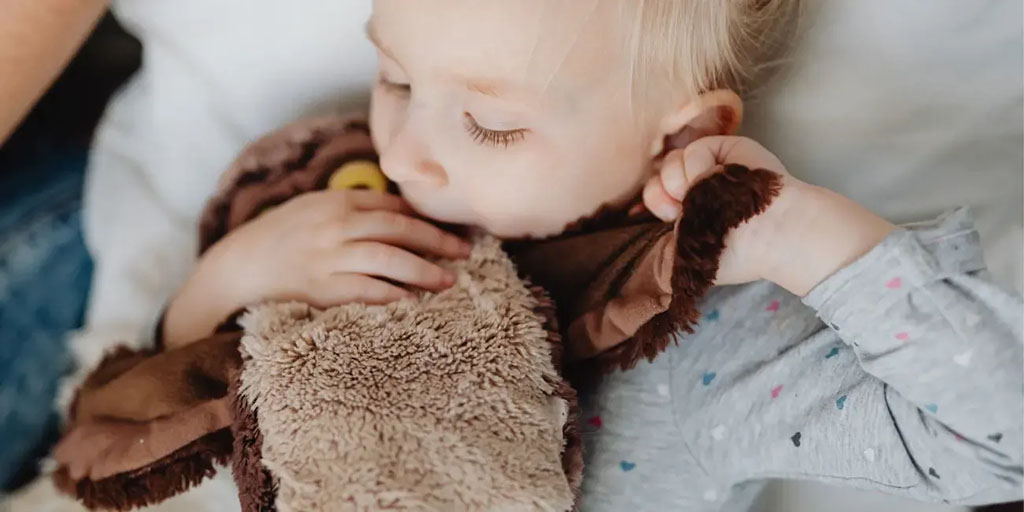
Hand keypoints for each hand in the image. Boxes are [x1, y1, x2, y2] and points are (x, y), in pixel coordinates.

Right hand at [163, 189, 469, 347]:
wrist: (238, 267)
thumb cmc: (283, 237)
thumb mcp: (316, 208)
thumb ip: (355, 207)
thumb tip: (403, 211)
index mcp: (337, 202)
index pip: (393, 207)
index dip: (427, 219)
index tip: (454, 230)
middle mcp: (335, 226)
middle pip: (398, 229)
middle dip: (437, 241)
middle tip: (465, 253)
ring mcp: (328, 257)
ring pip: (387, 259)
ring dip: (423, 271)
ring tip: (448, 281)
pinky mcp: (320, 289)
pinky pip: (366, 291)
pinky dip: (393, 296)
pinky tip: (413, 302)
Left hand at [642, 136, 893, 295]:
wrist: (771, 235)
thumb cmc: (737, 253)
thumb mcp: (691, 255)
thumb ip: (665, 242)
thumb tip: (636, 219)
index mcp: (692, 209)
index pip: (655, 195)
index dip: (655, 202)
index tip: (670, 217)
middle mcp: (699, 185)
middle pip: (657, 176)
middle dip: (664, 195)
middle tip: (685, 209)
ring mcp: (711, 165)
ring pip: (670, 162)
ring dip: (681, 184)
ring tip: (706, 198)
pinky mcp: (724, 148)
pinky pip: (691, 150)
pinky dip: (698, 167)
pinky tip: (716, 180)